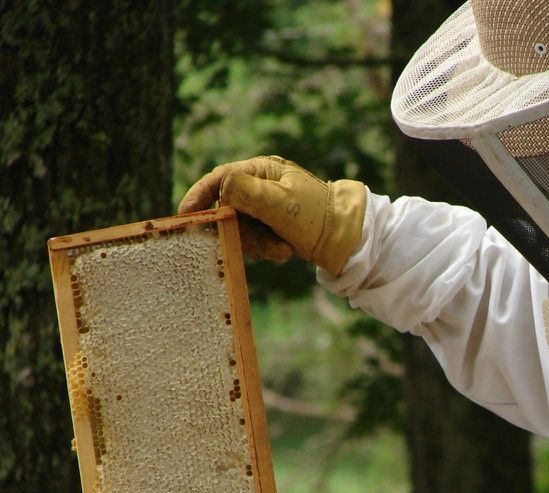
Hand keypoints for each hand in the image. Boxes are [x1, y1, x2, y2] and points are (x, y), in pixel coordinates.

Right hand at [178, 156, 365, 275]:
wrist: (349, 240)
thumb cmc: (317, 217)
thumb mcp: (280, 203)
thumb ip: (247, 192)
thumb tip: (220, 187)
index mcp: (262, 170)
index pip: (219, 178)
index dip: (199, 196)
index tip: (185, 216)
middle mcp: (262, 185)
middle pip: (227, 209)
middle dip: (241, 232)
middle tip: (261, 246)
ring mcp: (267, 206)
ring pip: (240, 228)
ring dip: (258, 245)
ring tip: (283, 250)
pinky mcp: (273, 225)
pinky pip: (254, 240)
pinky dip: (267, 249)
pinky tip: (286, 252)